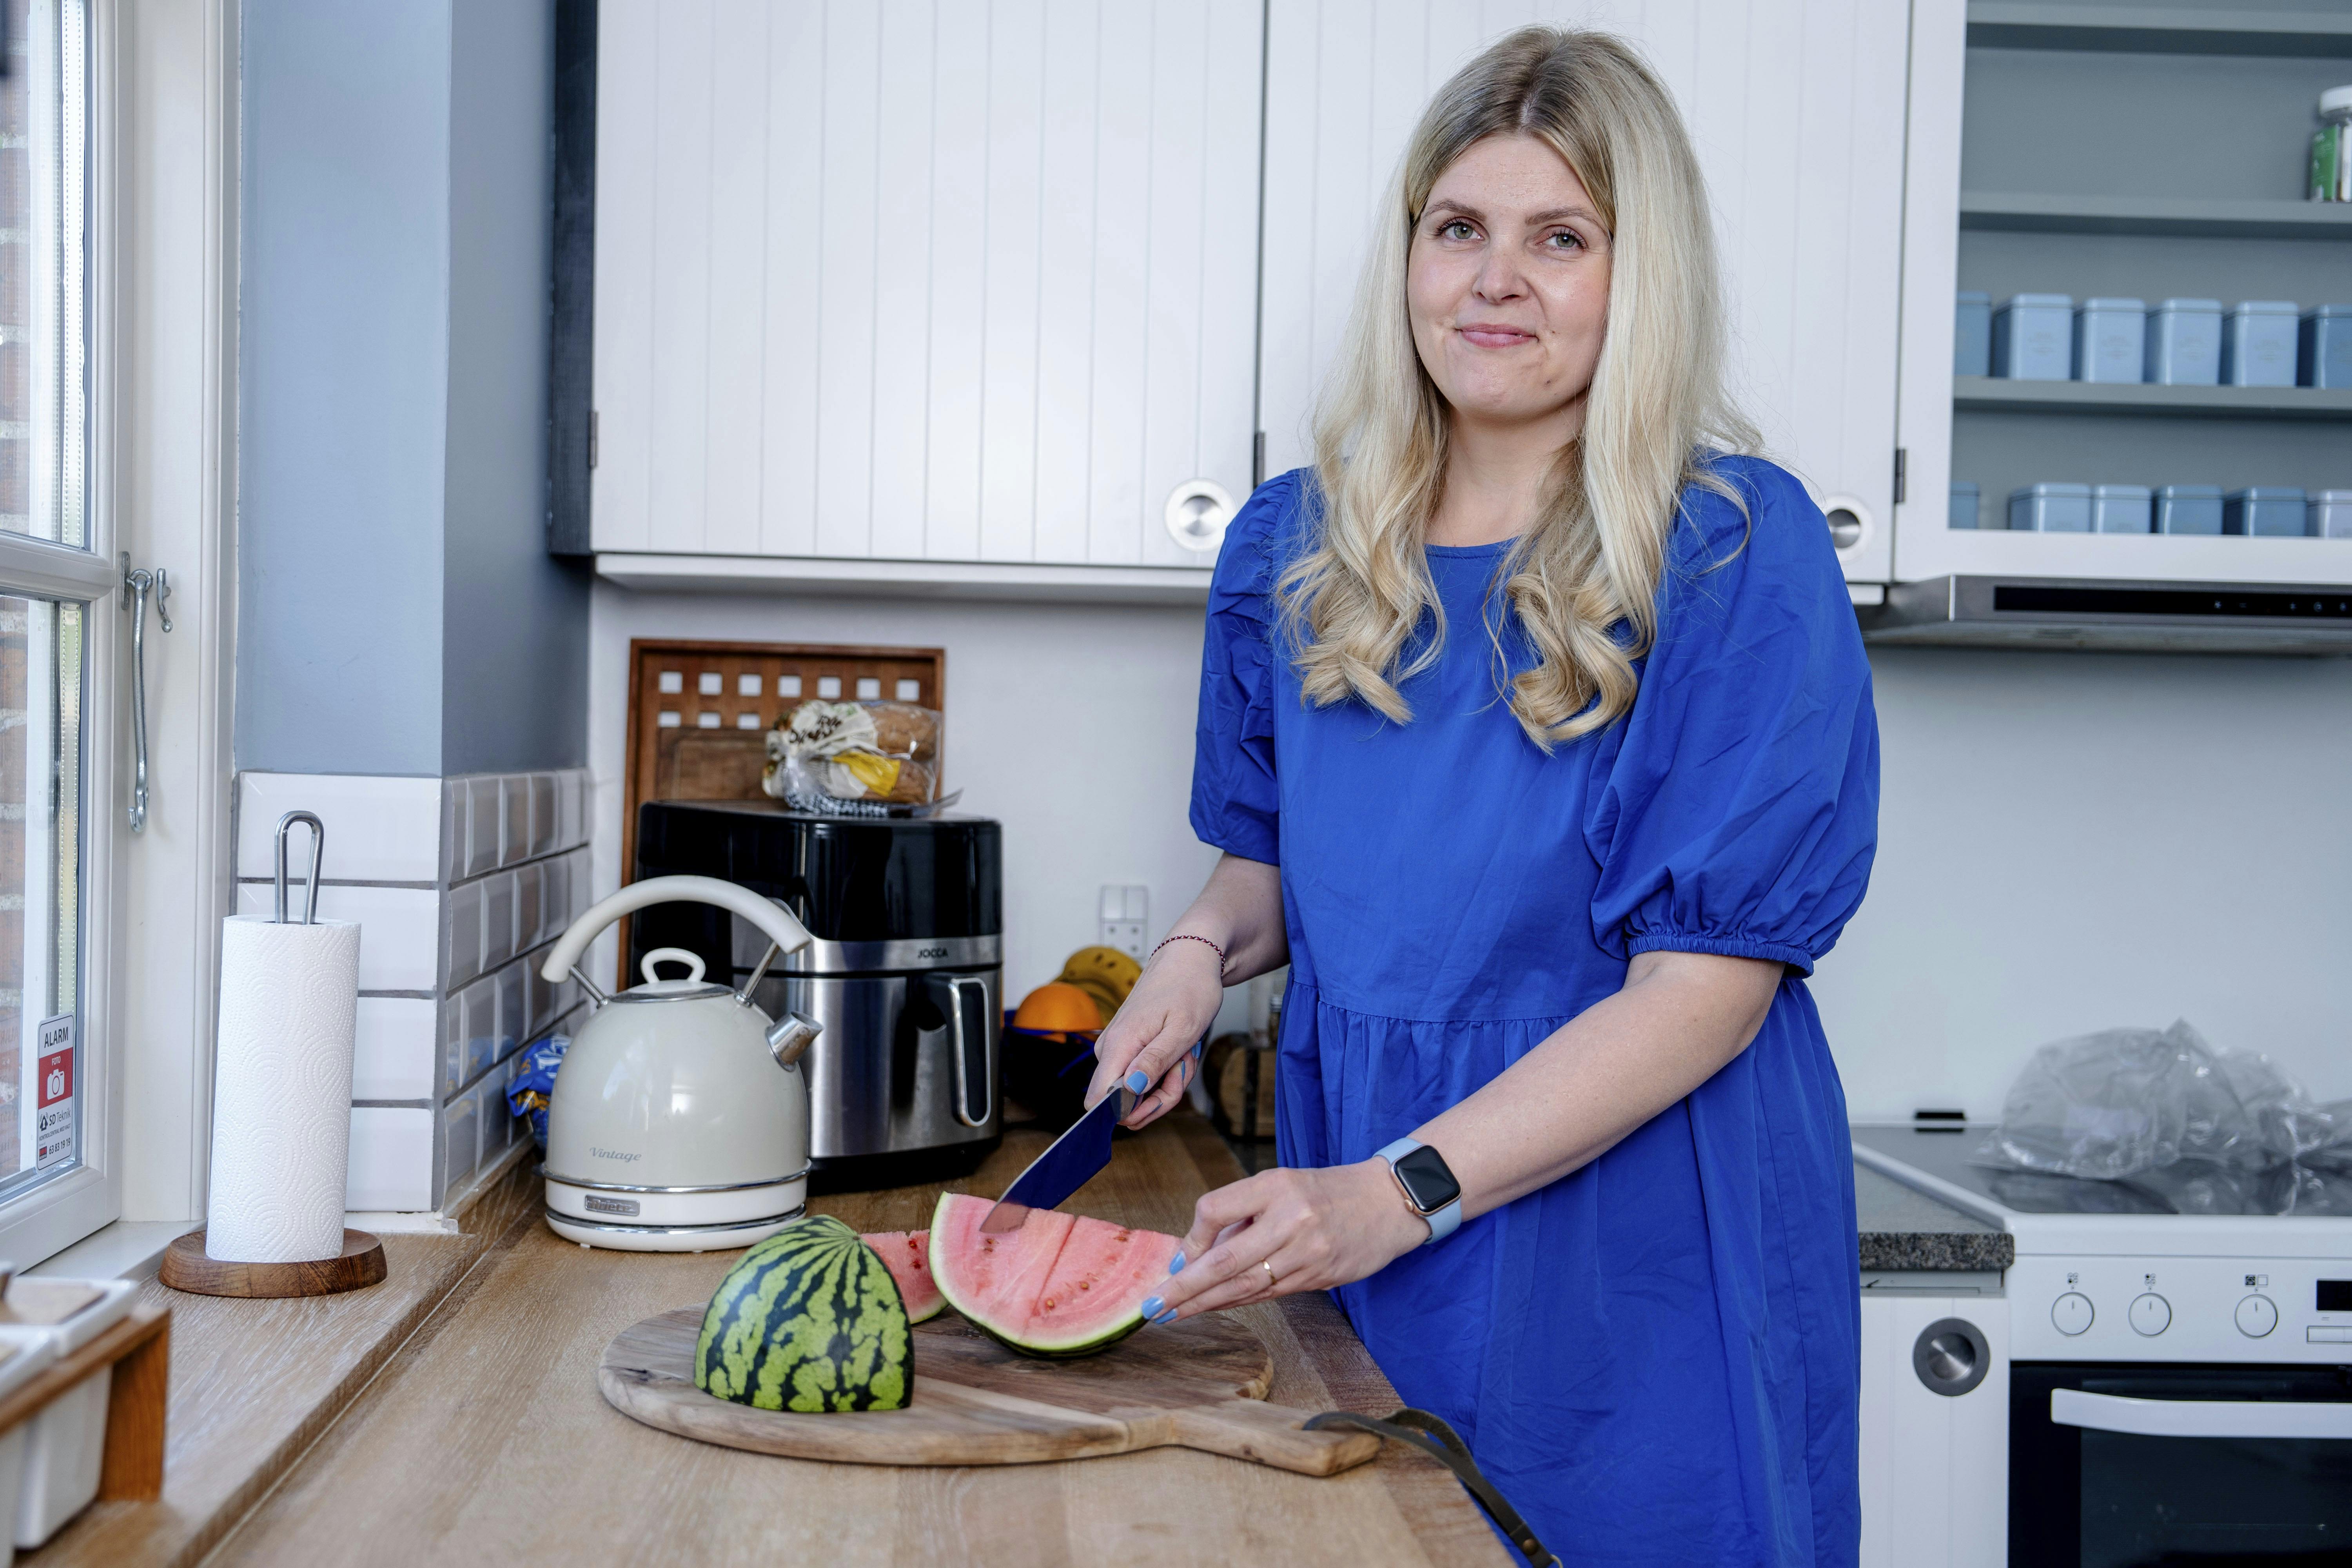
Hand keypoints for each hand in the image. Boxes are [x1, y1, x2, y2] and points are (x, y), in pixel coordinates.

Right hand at [1084, 940, 1222, 1127]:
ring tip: (1183, 1050)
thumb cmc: (1189, 988)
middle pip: (1126, 1102)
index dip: (1132, 1111)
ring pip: (1138, 1091)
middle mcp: (1109, 1049)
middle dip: (1162, 1093)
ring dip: (1169, 1080)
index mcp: (1119, 1045)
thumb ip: (1155, 1062)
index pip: (1099, 1101)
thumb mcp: (1183, 1029)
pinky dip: (1166, 1070)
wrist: (1188, 961)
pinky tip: (1177, 1050)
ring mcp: (1116, 1049)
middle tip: (1183, 1063)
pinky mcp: (1125, 1048)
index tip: (1163, 1094)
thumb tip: (1129, 1091)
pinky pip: (1143, 1077)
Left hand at [1138, 1160, 1427, 1323]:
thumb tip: (1192, 1254)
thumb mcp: (1281, 1185)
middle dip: (1183, 1288)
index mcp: (1275, 1186)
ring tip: (1171, 1315)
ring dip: (1204, 1304)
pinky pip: (1268, 1294)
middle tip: (1152, 1306)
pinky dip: (1236, 1302)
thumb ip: (1240, 1216)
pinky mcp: (1319, 1276)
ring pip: (1245, 1285)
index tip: (1175, 1258)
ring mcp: (1307, 1252)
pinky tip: (1212, 1309)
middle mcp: (1290, 1219)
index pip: (1214, 1210)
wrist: (1387, 1202)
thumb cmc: (1325, 1192)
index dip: (1190, 1238)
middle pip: (1224, 1261)